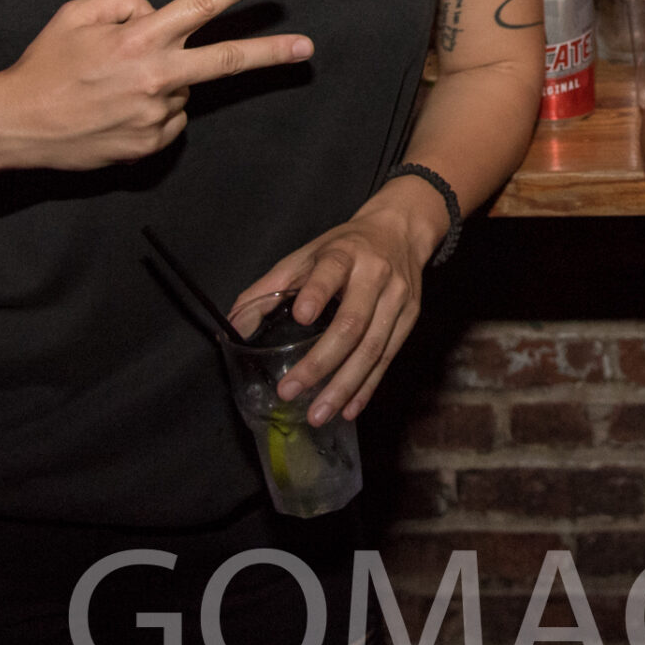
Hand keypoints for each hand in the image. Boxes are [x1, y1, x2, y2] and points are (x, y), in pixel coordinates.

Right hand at [0, 0, 310, 171]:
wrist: (15, 126)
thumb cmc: (45, 65)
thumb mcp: (76, 13)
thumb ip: (125, 1)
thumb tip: (156, 11)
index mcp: (141, 37)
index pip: (203, 2)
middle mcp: (157, 76)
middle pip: (227, 60)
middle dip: (272, 53)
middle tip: (306, 48)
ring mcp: (157, 114)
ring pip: (182, 88)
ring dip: (163, 82)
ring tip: (113, 88)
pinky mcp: (150, 144)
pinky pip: (168, 119)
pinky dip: (152, 112)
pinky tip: (115, 111)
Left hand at [229, 177, 444, 426]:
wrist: (401, 231)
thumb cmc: (345, 246)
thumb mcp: (307, 254)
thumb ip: (270, 287)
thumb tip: (234, 326)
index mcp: (345, 253)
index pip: (332, 270)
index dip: (318, 292)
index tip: (301, 317)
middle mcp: (375, 275)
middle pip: (352, 323)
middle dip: (321, 362)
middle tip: (291, 390)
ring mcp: (397, 299)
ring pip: (372, 348)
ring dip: (344, 386)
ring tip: (319, 414)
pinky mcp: (410, 318)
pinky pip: (387, 358)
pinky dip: (367, 387)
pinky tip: (349, 409)